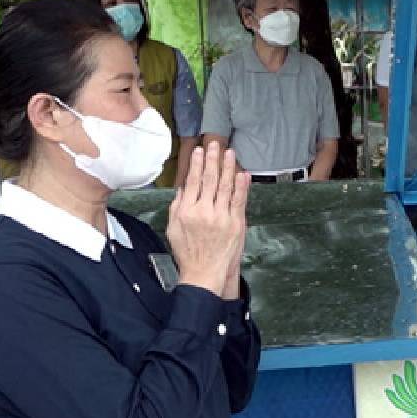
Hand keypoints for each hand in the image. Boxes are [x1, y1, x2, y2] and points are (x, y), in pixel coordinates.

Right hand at [167, 141, 249, 296]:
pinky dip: (242, 186)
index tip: (199, 151)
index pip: (192, 181)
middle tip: (215, 144)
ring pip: (225, 187)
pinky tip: (243, 174)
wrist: (204, 273)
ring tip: (229, 153)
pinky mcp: (236, 224)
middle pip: (209, 180)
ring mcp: (222, 217)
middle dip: (212, 160)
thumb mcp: (173, 228)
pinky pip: (239, 201)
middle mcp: (204, 211)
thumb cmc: (188, 252)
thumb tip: (184, 187)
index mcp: (187, 211)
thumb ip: (178, 205)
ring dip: (228, 168)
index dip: (197, 164)